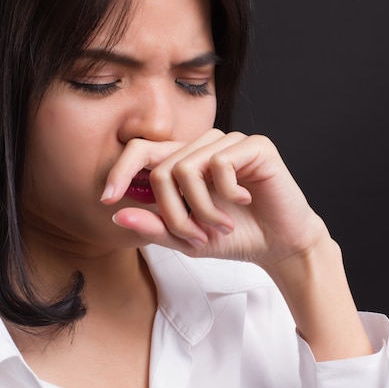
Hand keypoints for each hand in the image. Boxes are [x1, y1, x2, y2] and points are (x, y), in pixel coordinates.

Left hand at [102, 128, 373, 359]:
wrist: (280, 244)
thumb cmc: (236, 237)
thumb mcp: (188, 239)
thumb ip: (156, 227)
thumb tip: (117, 215)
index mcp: (186, 163)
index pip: (142, 150)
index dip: (121, 170)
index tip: (108, 200)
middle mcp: (205, 147)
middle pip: (162, 169)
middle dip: (173, 213)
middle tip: (194, 237)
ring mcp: (230, 143)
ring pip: (188, 168)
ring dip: (201, 209)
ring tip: (221, 227)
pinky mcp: (255, 145)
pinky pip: (220, 163)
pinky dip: (226, 194)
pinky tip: (244, 202)